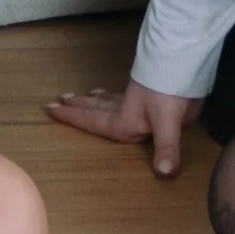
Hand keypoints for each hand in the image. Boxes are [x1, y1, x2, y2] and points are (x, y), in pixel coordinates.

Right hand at [46, 78, 200, 178]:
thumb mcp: (168, 122)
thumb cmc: (169, 92)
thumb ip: (166, 148)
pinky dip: (116, 94)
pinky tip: (121, 93)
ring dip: (96, 99)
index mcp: (123, 120)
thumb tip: (164, 173)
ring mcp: (136, 97)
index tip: (51, 109)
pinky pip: (124, 94)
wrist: (183, 60)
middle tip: (60, 99)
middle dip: (78, 106)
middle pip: (96, 108)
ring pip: (110, 99)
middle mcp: (125, 109)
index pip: (92, 121)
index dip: (72, 118)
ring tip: (87, 95)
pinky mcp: (148, 89)